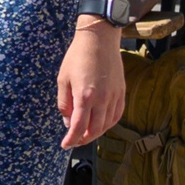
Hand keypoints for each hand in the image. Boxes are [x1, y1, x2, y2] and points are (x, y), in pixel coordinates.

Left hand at [57, 24, 126, 147]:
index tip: (65, 145)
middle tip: (74, 141)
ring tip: (85, 134)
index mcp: (85, 96)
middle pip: (95, 130)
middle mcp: (102, 99)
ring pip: (107, 124)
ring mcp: (114, 96)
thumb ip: (64, 103)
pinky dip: (109, 123)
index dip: (71, 139)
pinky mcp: (122, 92)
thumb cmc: (77, 57)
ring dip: (96, 133)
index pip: (78, 127)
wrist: (99, 40)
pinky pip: (117, 115)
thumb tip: (68, 122)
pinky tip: (101, 124)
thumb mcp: (63, 79)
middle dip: (83, 138)